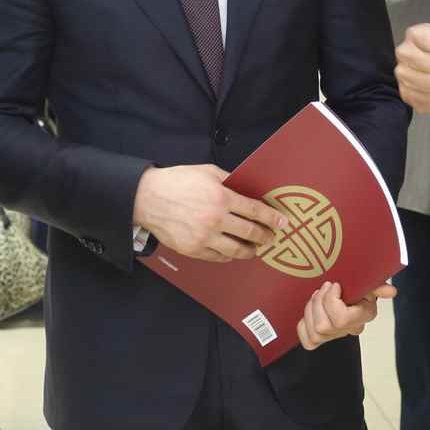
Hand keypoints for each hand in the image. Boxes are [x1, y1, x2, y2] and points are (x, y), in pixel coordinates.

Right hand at [133, 164, 290, 261]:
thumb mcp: (207, 171)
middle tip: (271, 237)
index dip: (272, 218)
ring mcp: (204, 237)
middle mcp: (216, 219)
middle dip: (265, 236)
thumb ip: (229, 180)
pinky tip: (234, 252)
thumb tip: (248, 189)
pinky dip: (230, 256)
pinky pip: (219, 257)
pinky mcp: (194, 249)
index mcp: (221, 197)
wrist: (147, 198)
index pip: (255, 211)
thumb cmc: (177, 181)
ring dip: (250, 250)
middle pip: (250, 232)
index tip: (282, 222)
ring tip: (256, 249)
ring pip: (237, 250)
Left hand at [297, 281, 393, 349]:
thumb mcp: (368, 284)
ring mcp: (332, 337)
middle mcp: (348, 331)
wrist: (347, 296)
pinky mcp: (317, 341)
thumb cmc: (356, 289)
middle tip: (324, 288)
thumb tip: (392, 292)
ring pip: (314, 331)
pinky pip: (306, 339)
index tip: (334, 285)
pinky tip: (311, 312)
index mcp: (362, 317)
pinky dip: (304, 324)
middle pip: (323, 326)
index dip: (331, 300)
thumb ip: (378, 286)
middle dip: (319, 302)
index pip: (342, 319)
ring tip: (317, 296)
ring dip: (311, 309)